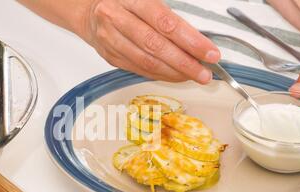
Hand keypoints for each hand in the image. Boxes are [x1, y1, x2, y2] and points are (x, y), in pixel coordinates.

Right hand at [78, 0, 220, 82]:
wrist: (89, 11)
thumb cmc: (124, 2)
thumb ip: (169, 15)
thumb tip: (197, 40)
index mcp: (131, 0)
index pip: (166, 23)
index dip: (190, 40)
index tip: (209, 53)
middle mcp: (117, 19)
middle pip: (156, 46)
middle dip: (184, 63)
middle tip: (204, 73)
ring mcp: (111, 40)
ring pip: (146, 62)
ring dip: (173, 73)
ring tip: (193, 76)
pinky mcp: (110, 57)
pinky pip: (139, 70)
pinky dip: (160, 75)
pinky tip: (175, 76)